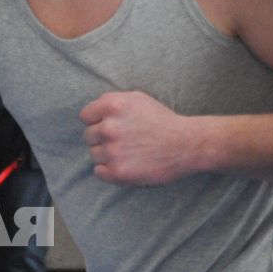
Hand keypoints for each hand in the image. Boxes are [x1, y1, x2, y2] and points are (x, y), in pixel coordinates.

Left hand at [79, 91, 194, 184]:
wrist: (186, 145)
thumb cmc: (162, 121)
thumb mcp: (137, 99)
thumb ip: (111, 103)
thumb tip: (92, 114)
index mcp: (112, 106)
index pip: (86, 116)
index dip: (98, 122)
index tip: (112, 126)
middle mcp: (109, 127)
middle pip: (89, 136)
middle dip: (103, 139)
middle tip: (125, 141)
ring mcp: (112, 151)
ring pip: (94, 155)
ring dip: (107, 155)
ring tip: (129, 153)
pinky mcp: (117, 171)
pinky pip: (98, 172)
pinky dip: (109, 170)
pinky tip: (127, 164)